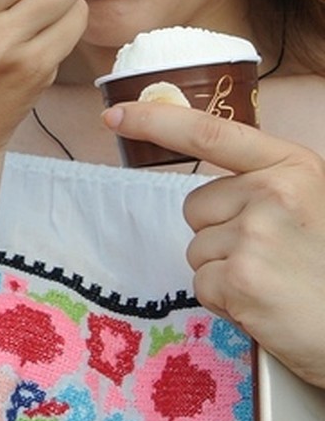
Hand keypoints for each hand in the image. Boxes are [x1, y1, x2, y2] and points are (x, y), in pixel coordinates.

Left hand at [107, 101, 324, 386]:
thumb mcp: (311, 204)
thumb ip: (263, 182)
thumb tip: (200, 170)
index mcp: (292, 166)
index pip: (208, 133)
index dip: (155, 121)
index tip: (116, 113)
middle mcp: (274, 192)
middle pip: (196, 206)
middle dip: (221, 235)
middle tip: (273, 261)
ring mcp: (256, 234)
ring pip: (197, 248)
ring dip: (225, 271)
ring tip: (275, 285)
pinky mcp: (242, 279)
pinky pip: (202, 283)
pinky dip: (227, 301)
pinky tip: (267, 307)